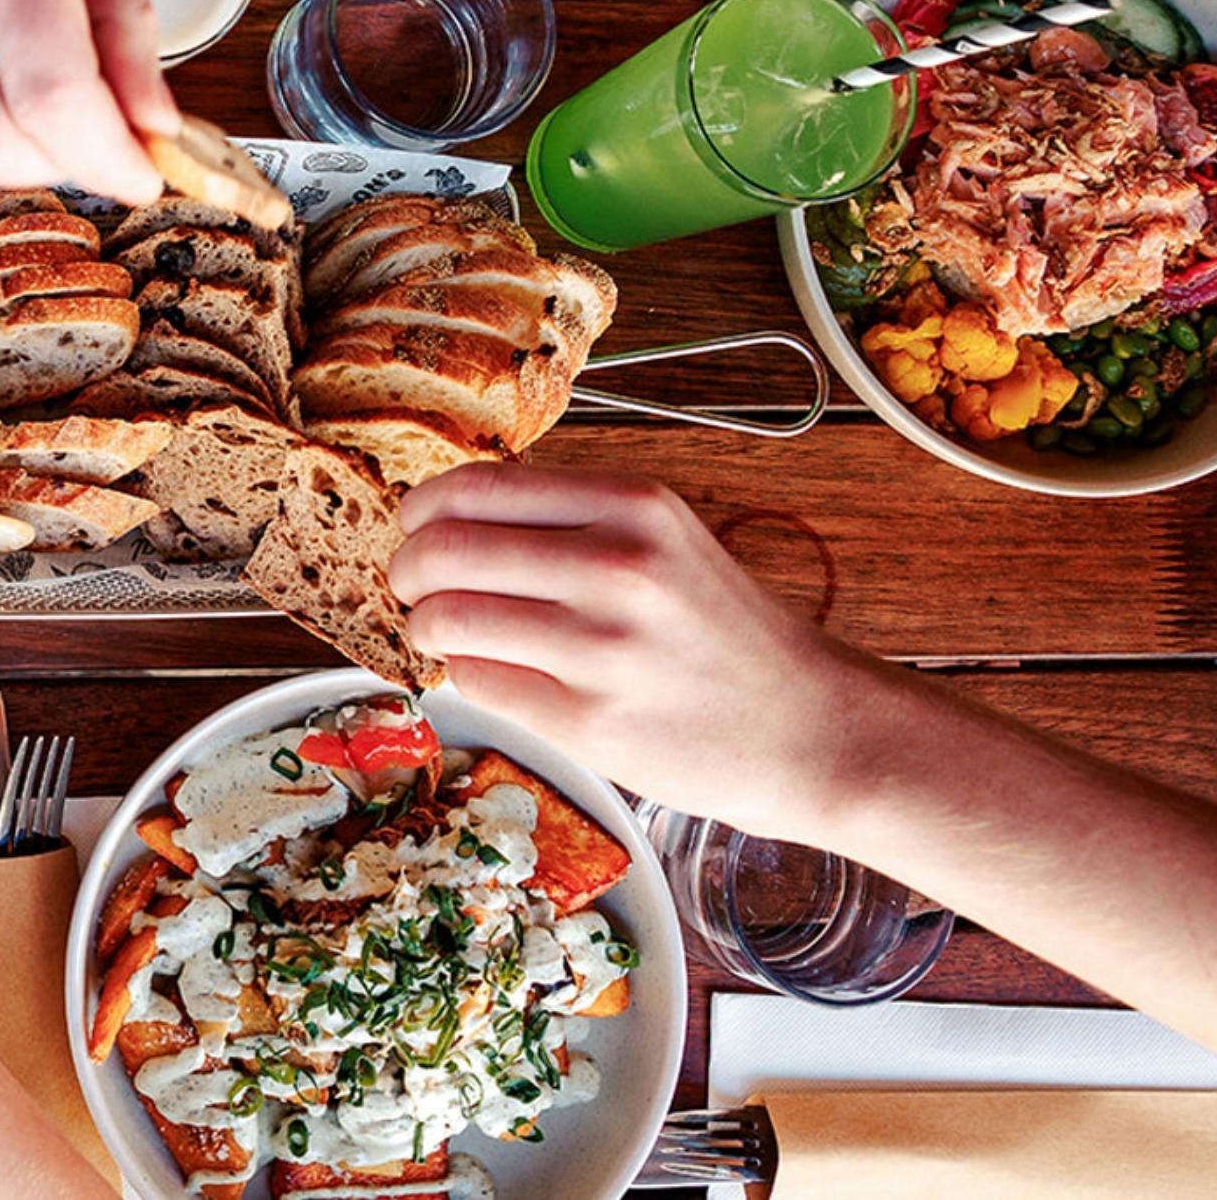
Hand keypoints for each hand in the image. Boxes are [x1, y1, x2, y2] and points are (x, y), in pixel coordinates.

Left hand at [389, 463, 909, 839]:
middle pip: (445, 551)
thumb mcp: (663, 539)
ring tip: (441, 633)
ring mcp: (602, 648)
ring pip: (447, 620)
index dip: (422, 510)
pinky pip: (477, 682)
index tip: (415, 527)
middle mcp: (617, 567)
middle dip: (407, 571)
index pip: (474, 487)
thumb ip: (567, 519)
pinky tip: (489, 672)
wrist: (809, 727)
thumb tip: (446, 515)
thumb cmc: (721, 633)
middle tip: (411, 586)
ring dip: (426, 627)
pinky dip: (463, 674)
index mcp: (632, 505)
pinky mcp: (589, 722)